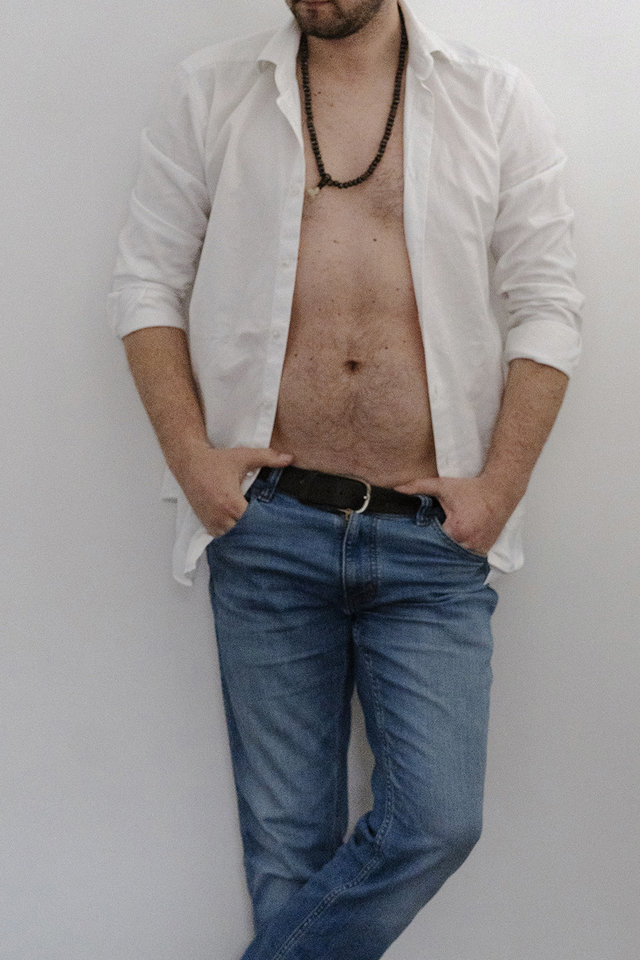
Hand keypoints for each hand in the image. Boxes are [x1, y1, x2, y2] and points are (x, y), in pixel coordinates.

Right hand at [177, 445, 292, 536]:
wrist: (189, 462)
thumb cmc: (215, 461)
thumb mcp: (244, 457)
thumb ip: (268, 458)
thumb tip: (289, 458)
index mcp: (232, 503)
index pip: (254, 524)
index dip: (266, 523)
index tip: (276, 521)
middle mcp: (220, 516)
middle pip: (245, 534)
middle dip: (256, 530)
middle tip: (269, 528)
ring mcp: (211, 522)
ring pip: (233, 538)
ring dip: (243, 534)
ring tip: (255, 529)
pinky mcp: (205, 524)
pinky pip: (221, 537)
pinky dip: (231, 534)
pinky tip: (239, 528)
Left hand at [393, 475, 518, 556]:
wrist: (499, 491)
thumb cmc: (471, 489)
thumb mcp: (443, 486)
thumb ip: (418, 486)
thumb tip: (397, 489)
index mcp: (456, 529)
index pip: (432, 543)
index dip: (421, 543)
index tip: (411, 546)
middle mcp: (468, 543)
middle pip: (443, 555)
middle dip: (432, 554)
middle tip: (417, 557)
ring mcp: (478, 549)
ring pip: (455, 560)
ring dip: (445, 558)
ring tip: (432, 560)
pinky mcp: (484, 551)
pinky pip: (467, 561)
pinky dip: (458, 559)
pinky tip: (449, 558)